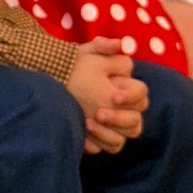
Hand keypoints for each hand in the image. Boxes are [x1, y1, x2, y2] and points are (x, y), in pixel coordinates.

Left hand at [63, 38, 146, 153]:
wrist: (50, 82)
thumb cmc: (72, 66)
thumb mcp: (84, 53)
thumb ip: (102, 46)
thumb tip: (118, 44)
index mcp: (125, 88)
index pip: (142, 94)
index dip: (132, 96)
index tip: (114, 96)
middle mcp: (123, 109)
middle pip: (136, 120)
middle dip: (120, 118)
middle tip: (100, 113)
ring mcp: (113, 126)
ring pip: (124, 138)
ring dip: (108, 133)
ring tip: (87, 124)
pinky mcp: (101, 139)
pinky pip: (108, 148)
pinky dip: (97, 144)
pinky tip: (81, 137)